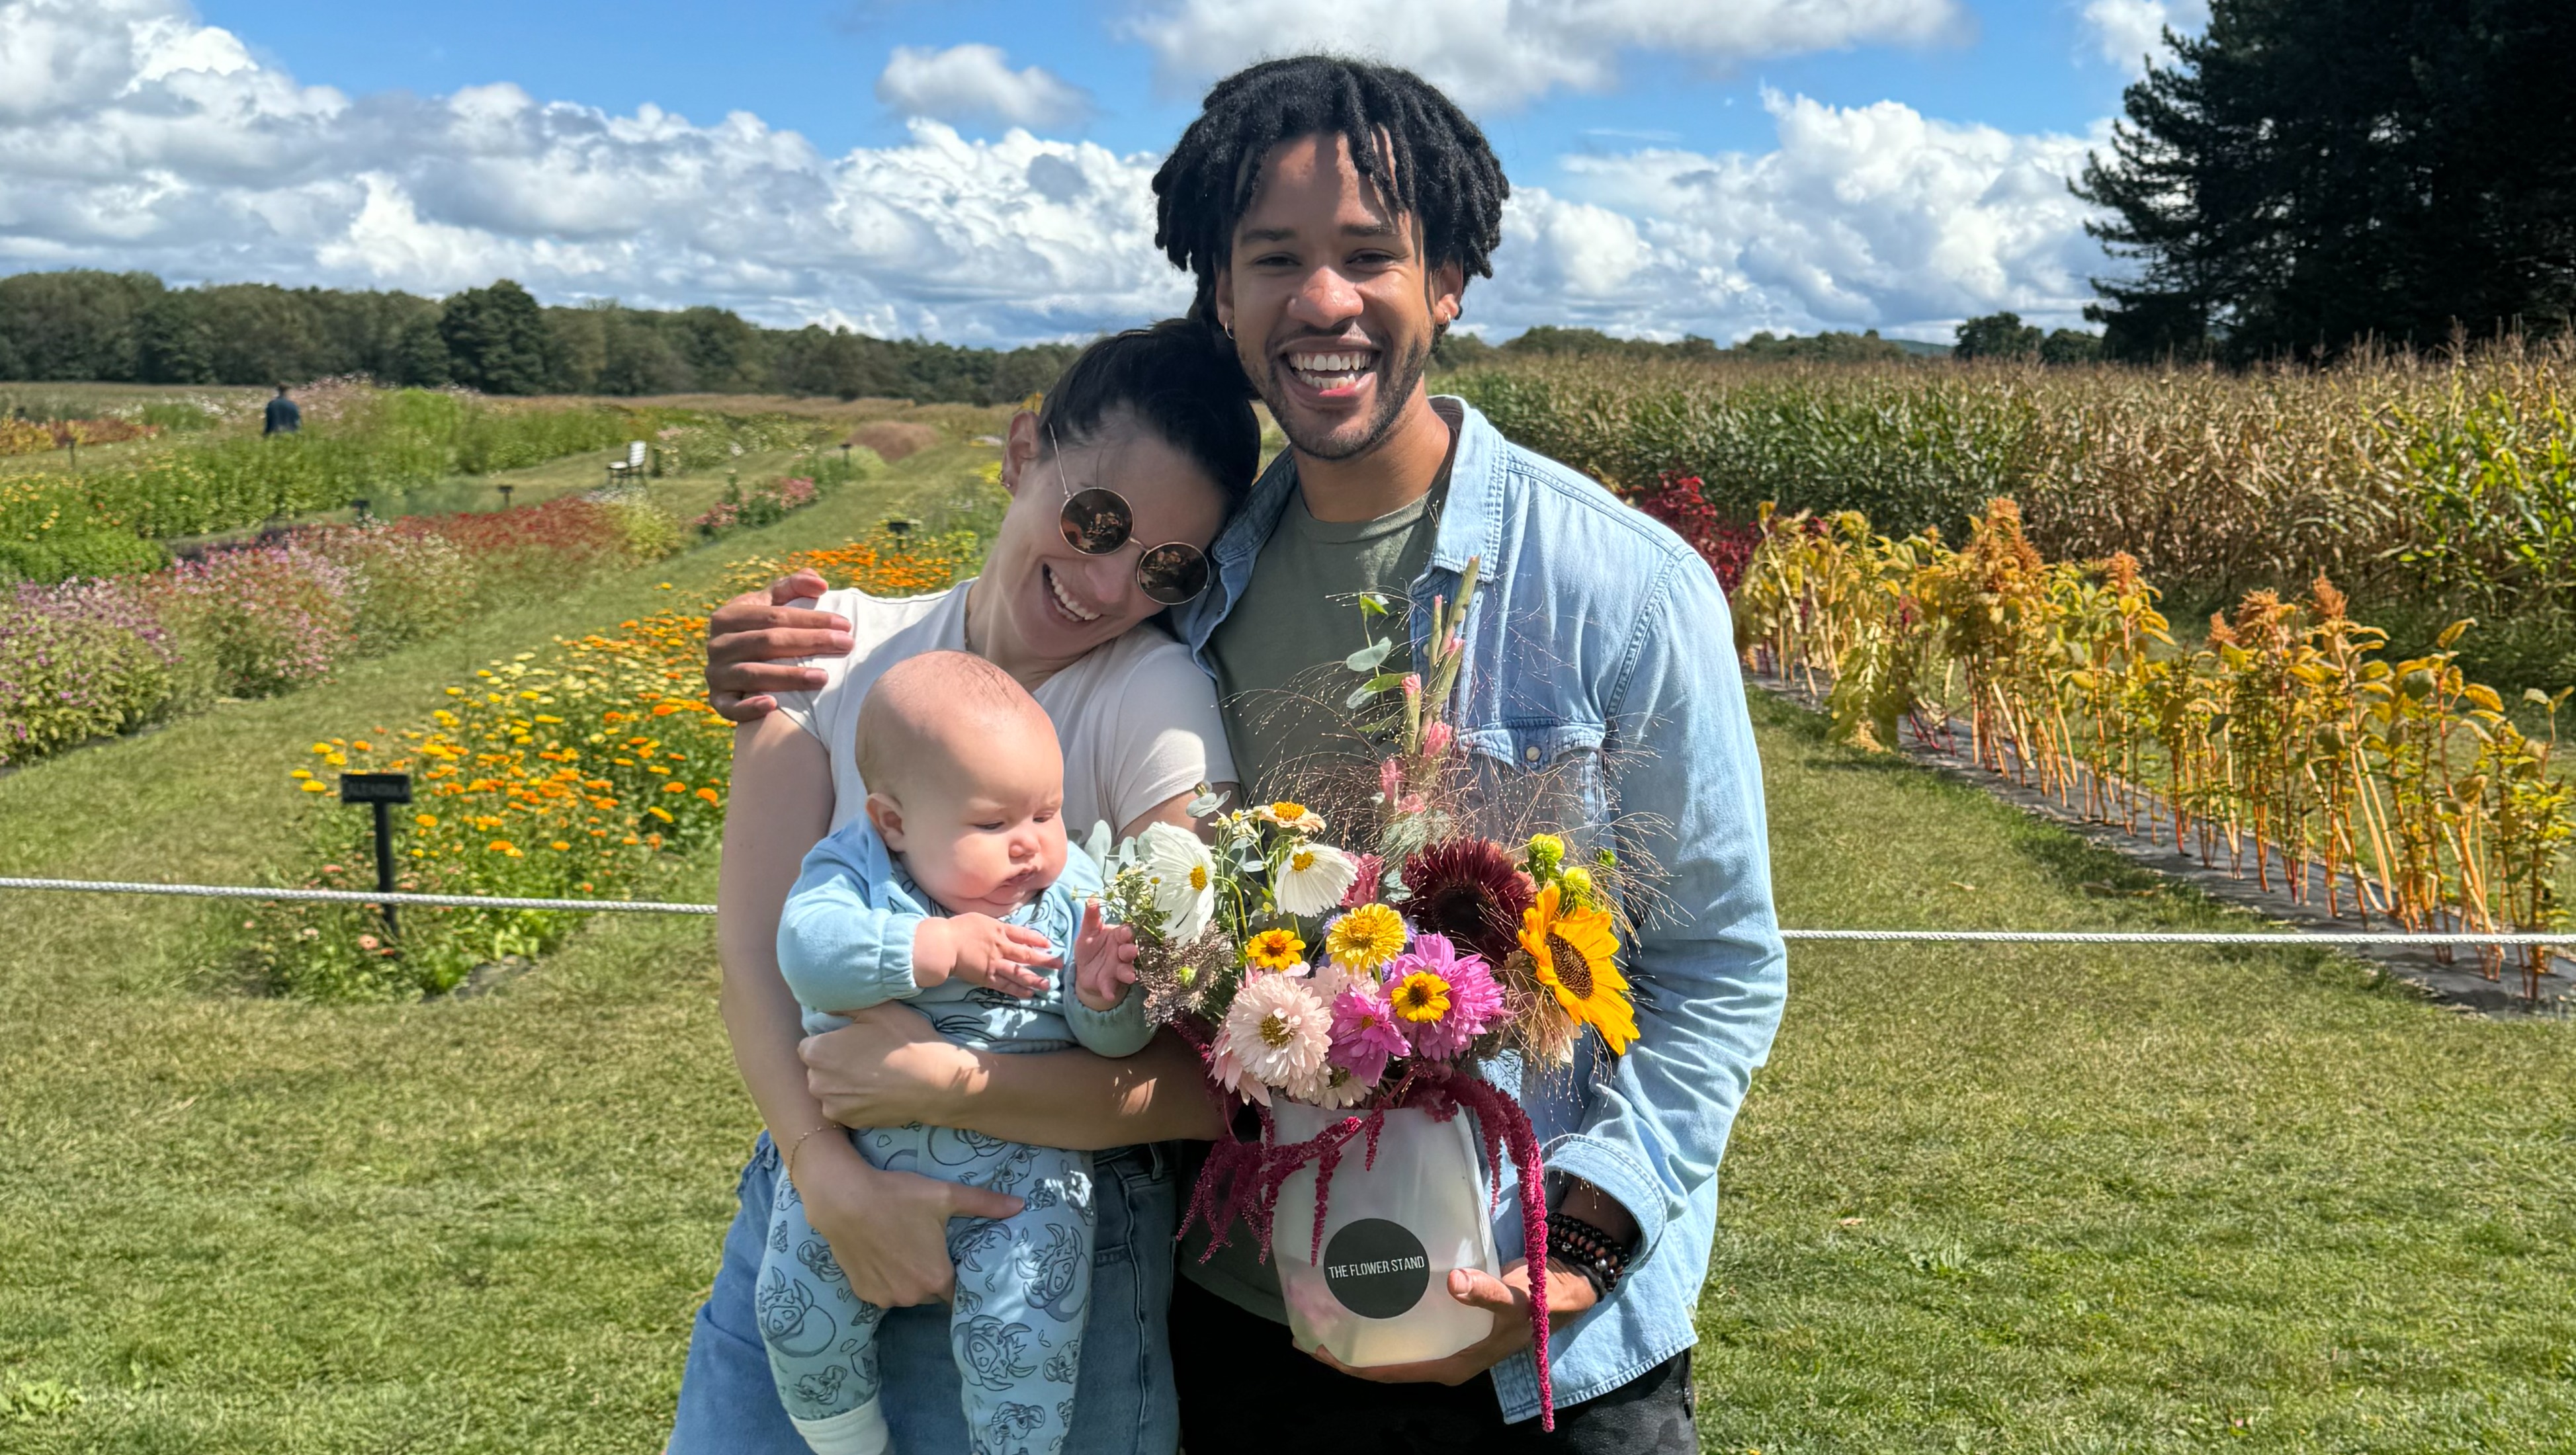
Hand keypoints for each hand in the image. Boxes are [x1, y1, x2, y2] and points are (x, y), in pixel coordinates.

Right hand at [706, 569, 852, 721]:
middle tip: (846, 645)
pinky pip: (730, 708)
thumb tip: (820, 583)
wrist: (734, 665)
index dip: (811, 619)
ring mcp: (716, 674)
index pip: (774, 616)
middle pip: (767, 642)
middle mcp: (717, 644)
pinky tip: (773, 705)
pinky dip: (749, 707)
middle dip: (810, 642)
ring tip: (824, 678)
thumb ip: (794, 586)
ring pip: (753, 674)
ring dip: (789, 677)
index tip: (845, 624)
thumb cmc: (762, 629)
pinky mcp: (718, 701)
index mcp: (728, 616)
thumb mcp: (771, 604)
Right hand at [792, 1136, 1022, 1306]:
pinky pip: (884, 1291)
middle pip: (932, 1292)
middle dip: (932, 1274)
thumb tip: (1021, 1205)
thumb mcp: (945, 1196)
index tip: (958, 1265)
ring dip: (908, 1279)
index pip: (959, 1292)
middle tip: (925, 1247)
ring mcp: (886, 1298)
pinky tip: (881, 1254)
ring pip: (907, 1293)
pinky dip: (885, 1279)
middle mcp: (913, 1296)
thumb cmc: (898, 1196)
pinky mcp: (863, 1294)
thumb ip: (985, 1204)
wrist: (844, 1199)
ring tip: (901, 1248)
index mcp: (937, 1278)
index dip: (961, 1279)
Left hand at [802, 1006, 989, 1127]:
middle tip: (863, 1055)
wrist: (935, 1083)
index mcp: (817, 1052)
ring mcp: (832, 1106)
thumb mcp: (877, 1009)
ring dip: (842, 1083)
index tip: (848, 1039)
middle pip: (817, 1069)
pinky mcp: (850, 1122)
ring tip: (872, 1075)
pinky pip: (845, 1107)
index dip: (827, 1040)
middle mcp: (816, 1082)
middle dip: (832, 1062)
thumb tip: (826, 1008)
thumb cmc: (904, 1041)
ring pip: (830, 1090)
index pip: (808, 1044)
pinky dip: (855, 1100)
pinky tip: (877, 1091)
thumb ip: (843, 1006)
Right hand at [913, 914, 1057, 995]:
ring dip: (1035, 979)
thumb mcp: (979, 919)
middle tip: (1059, 964)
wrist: (943, 944)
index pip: (1024, 935)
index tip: (1049, 944)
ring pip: (1020, 972)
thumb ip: (993, 925)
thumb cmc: (957, 929)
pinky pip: (1005, 985)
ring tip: (1048, 985)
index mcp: (999, 930)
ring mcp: (995, 963)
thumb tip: (1001, 928)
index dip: (1037, 939)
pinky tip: (1029, 994)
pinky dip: (1018, 990)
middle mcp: (1001, 947)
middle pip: (1027, 954)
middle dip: (1045, 959)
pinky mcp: (987, 978)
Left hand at [1072, 900, 1136, 1011]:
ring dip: (1127, 973)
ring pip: (1125, 970)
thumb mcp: (1087, 932)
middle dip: (1130, 952)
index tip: (1125, 933)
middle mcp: (1121, 953)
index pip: (1125, 933)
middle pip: (1129, 951)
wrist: (1084, 970)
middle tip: (1130, 951)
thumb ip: (1091, 918)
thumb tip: (1092, 898)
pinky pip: (1111, 987)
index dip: (1126, 933)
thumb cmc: (1090, 947)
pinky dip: (1110, 991)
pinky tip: (1109, 994)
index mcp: (1117, 937)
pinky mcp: (1109, 983)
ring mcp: (1117, 969)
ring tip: (1129, 976)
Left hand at [1306, 1259, 1598, 1385]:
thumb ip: (1488, 1292)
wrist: (1564, 1287)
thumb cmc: (1542, 1300)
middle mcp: (1443, 1356)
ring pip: (1391, 1342)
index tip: (1317, 1350)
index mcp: (1453, 1364)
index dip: (1353, 1364)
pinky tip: (1358, 1291)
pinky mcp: (1447, 1317)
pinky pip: (1404, 1321)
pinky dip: (1379, 1310)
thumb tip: (1453, 1282)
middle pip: (1383, 1361)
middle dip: (1344, 1350)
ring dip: (1358, 1332)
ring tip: (1319, 1311)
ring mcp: (1444, 1338)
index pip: (1393, 1371)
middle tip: (1303, 1330)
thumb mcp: (1519, 1299)